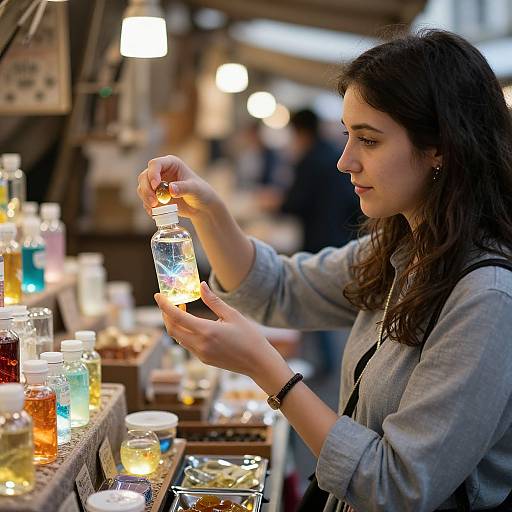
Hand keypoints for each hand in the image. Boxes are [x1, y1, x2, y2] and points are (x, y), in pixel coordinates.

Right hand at [136, 155, 219, 218]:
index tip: (156, 186)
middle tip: (154, 202)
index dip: (153, 174)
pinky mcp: (155, 196)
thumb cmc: (201, 192)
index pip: (155, 164)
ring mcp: (156, 184)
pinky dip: (148, 206)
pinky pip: (145, 200)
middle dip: (147, 189)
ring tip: (155, 208)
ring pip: (142, 188)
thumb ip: (184, 188)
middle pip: (144, 176)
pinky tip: (155, 213)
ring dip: (146, 198)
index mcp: (171, 164)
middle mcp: (161, 171)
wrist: (201, 206)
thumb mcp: (195, 189)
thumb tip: (171, 189)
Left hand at [154, 282, 288, 380]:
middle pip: (172, 330)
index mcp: (207, 331)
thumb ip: (213, 301)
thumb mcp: (232, 315)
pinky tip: (194, 324)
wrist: (258, 363)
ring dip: (176, 324)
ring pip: (179, 338)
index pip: (177, 317)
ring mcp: (201, 354)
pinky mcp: (204, 360)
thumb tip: (201, 285)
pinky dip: (185, 333)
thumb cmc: (249, 337)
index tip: (158, 296)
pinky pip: (188, 345)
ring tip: (182, 310)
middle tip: (170, 302)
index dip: (164, 306)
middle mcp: (200, 344)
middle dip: (167, 315)